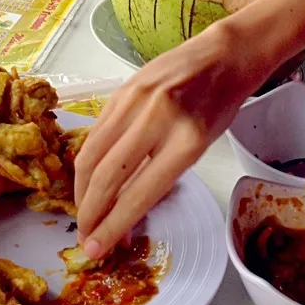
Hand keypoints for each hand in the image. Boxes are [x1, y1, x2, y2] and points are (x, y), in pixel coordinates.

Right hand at [74, 22, 266, 259]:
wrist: (223, 54)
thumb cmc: (220, 104)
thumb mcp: (202, 146)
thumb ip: (163, 174)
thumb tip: (124, 210)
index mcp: (187, 140)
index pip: (139, 194)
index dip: (112, 227)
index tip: (97, 249)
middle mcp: (158, 119)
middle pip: (108, 177)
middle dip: (90, 214)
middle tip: (84, 237)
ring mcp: (135, 100)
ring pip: (92, 155)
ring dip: (82, 191)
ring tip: (83, 213)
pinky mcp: (120, 89)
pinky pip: (96, 132)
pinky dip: (88, 161)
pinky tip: (89, 178)